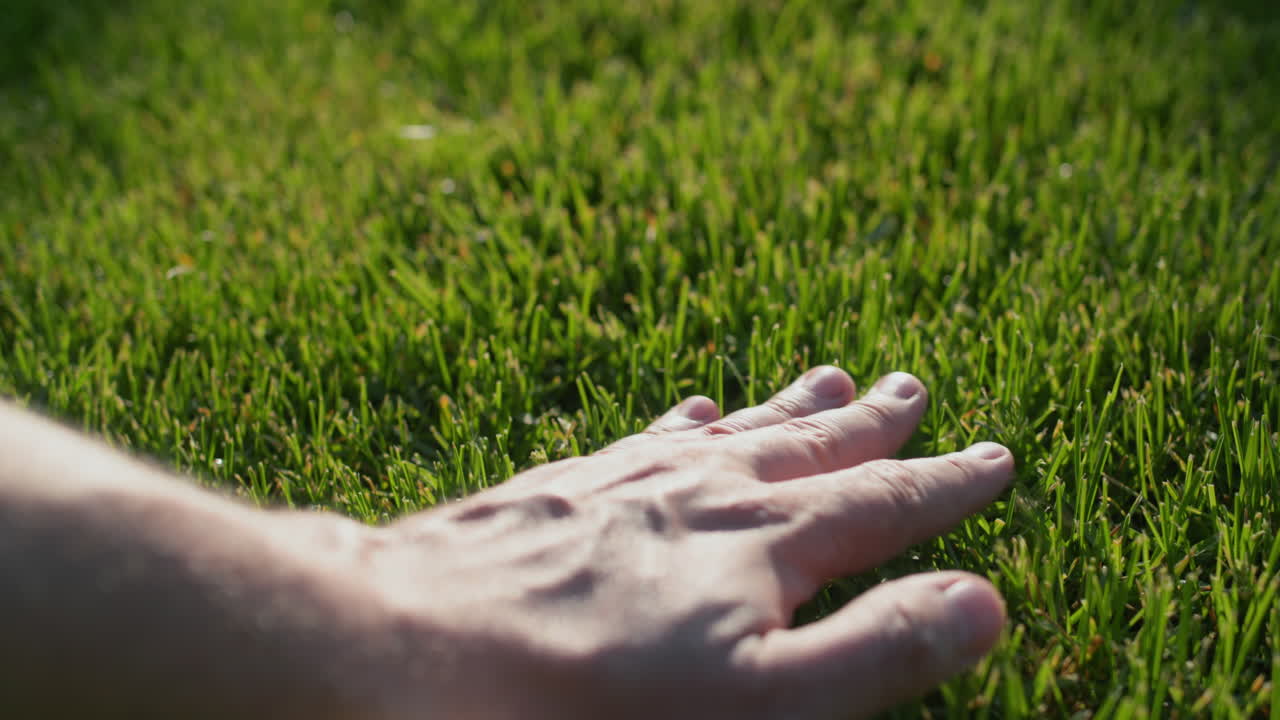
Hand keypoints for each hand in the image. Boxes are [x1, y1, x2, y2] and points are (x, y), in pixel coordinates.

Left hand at [352, 367, 1012, 718]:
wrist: (420, 645)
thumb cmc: (592, 701)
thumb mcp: (757, 704)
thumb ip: (873, 652)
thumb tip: (983, 603)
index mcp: (766, 543)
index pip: (884, 504)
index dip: (947, 483)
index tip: (995, 454)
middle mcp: (708, 490)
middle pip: (813, 447)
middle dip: (875, 426)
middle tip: (916, 387)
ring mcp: (634, 477)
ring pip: (740, 429)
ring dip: (794, 407)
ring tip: (832, 377)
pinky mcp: (571, 482)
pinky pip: (652, 433)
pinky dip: (690, 419)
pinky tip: (694, 407)